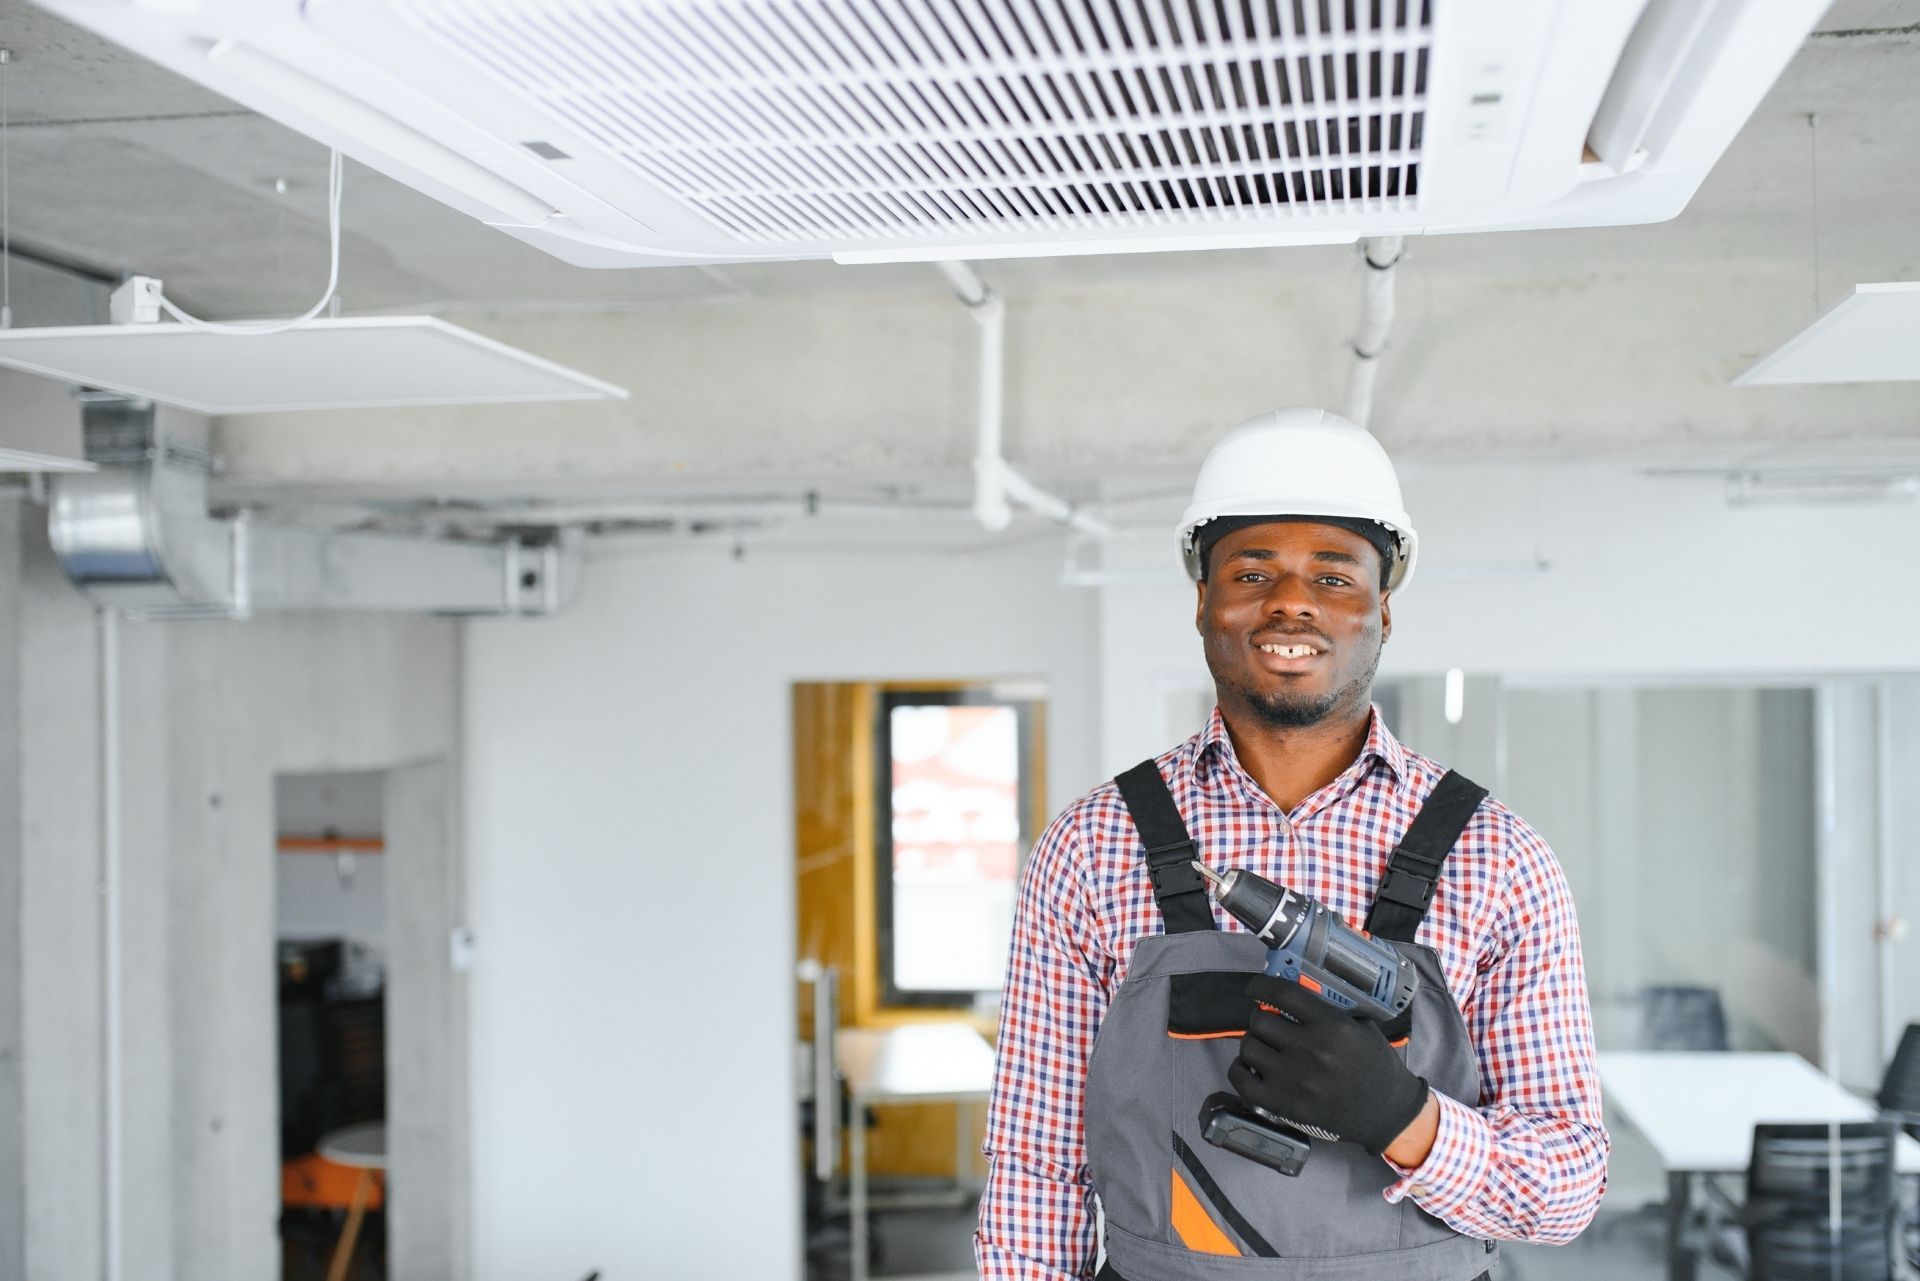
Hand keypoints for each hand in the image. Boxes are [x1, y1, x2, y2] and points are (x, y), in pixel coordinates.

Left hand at [1227, 974, 1431, 1157]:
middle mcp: (1311, 1051)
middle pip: (1260, 1021)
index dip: (1261, 986)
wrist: (1385, 1112)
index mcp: (1332, 1026)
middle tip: (1268, 1024)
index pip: (1283, 994)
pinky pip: (1242, 1080)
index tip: (1255, 987)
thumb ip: (1331, 1008)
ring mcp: (1295, 1080)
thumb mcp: (1362, 1027)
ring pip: (1249, 1047)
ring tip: (1264, 1046)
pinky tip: (1250, 1066)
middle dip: (1260, 1018)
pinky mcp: (1284, 1106)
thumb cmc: (1374, 1065)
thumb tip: (1294, 988)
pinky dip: (1239, 1069)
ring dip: (1253, 1043)